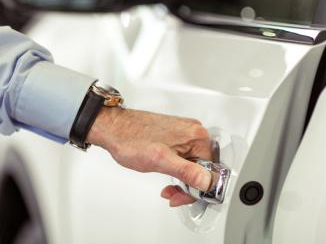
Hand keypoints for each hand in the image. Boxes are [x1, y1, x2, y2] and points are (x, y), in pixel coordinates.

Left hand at [87, 107, 212, 206]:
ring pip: (194, 164)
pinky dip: (177, 169)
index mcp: (197, 136)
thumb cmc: (131, 139)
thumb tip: (208, 182)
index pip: (212, 170)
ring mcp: (184, 132)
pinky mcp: (176, 134)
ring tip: (168, 187)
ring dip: (182, 179)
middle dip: (189, 186)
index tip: (183, 196)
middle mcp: (194, 131)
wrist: (113, 128)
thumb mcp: (161, 162)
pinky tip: (166, 173)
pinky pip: (185, 156)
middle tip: (172, 194)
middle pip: (204, 167)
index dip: (198, 188)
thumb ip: (187, 172)